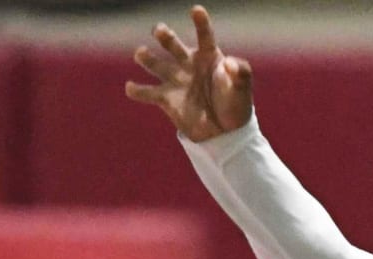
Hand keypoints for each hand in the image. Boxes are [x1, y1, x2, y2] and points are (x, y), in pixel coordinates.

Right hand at [125, 5, 252, 141]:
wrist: (225, 131)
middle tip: (159, 31)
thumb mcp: (242, 89)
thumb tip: (229, 62)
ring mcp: (176, 80)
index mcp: (209, 57)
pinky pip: (148, 93)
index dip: (201, 23)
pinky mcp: (167, 98)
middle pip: (174, 45)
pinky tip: (130, 87)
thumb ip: (241, 73)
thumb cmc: (236, 105)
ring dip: (146, 57)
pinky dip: (137, 90)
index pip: (205, 37)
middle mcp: (190, 64)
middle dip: (165, 37)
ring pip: (156, 64)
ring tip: (141, 53)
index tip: (196, 10)